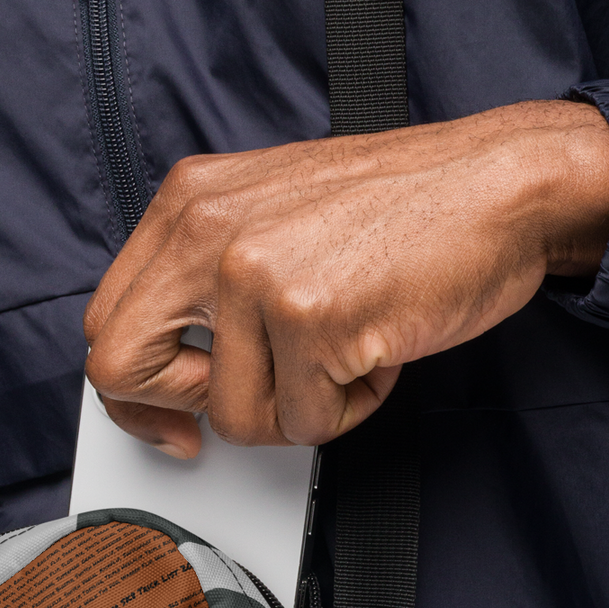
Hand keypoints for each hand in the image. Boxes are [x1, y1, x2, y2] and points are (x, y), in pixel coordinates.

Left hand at [83, 98, 608, 454]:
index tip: (173, 418)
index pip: (107, 324)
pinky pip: (307, 424)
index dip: (135, 393)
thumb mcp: (271, 214)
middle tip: (249, 405)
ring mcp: (255, 274)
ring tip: (345, 351)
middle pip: (121, 372)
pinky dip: (351, 408)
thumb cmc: (402, 209)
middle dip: (184, 411)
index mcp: (188, 201)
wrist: (501, 184)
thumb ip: (208, 277)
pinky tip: (376, 351)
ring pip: (234, 417)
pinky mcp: (311, 319)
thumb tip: (170, 369)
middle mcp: (207, 231)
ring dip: (300, 409)